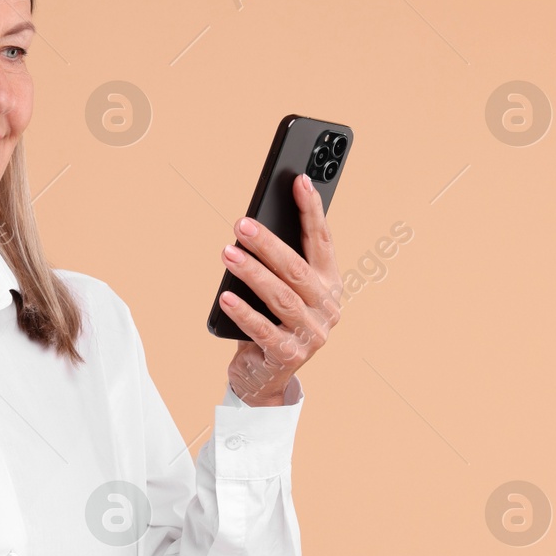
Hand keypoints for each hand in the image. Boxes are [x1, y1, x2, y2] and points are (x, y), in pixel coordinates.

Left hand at [217, 173, 341, 405]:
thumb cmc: (270, 321)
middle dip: (268, 244)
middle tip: (241, 224)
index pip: (322, 241)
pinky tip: (226, 297)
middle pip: (297, 269)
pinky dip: (244, 312)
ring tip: (227, 253)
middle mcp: (328, 307)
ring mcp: (312, 334)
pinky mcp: (290, 355)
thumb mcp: (279, 289)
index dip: (311, 210)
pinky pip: (264, 330)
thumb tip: (254, 225)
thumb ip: (278, 263)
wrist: (264, 374)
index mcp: (329, 283)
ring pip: (281, 297)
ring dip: (252, 273)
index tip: (299, 180)